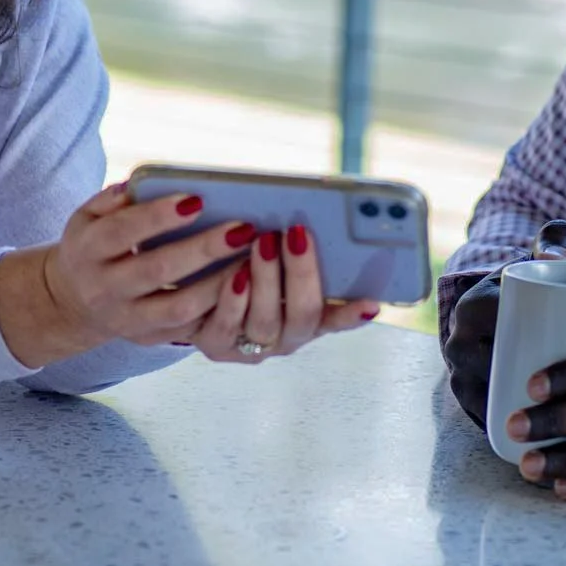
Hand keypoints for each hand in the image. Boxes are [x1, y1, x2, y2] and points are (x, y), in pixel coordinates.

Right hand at [0, 184, 257, 365]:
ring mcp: (128, 319)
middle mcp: (105, 289)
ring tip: (253, 259)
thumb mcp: (86, 217)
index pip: (122, 232)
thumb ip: (110, 200)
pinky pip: (189, 329)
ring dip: (219, 284)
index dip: (158, 217)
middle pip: (157, 270)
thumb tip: (138, 184)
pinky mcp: (149, 338)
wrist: (73, 300)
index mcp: (88, 251)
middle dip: (203, 249)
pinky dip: (218, 309)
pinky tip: (245, 286)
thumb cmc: (94, 245)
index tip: (197, 200)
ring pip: (178, 308)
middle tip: (243, 228)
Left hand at [187, 224, 378, 363]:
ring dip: (267, 280)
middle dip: (302, 273)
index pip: (337, 317)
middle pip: (303, 315)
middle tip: (297, 235)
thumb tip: (304, 219)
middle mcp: (285, 337)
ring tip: (263, 243)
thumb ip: (293, 248)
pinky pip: (227, 327)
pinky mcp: (217, 346)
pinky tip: (235, 273)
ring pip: (266, 321)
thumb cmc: (241, 263)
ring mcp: (252, 346)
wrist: (193, 290)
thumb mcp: (273, 257)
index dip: (354, 314)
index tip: (372, 302)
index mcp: (308, 319)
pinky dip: (233, 299)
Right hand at [440, 221, 565, 428]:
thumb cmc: (531, 290)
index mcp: (471, 308)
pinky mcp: (470, 402)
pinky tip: (540, 450)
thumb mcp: (538, 264)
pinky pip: (487, 421)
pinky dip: (511, 436)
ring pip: (492, 400)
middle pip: (498, 369)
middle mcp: (459, 344)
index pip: (496, 321)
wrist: (501, 316)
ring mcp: (461, 376)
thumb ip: (552, 243)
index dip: (527, 334)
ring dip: (523, 416)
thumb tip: (553, 252)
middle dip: (536, 382)